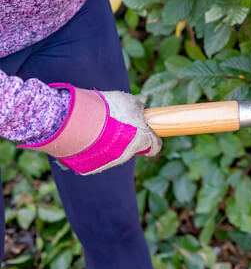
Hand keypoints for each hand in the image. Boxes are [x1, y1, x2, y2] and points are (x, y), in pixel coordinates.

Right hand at [20, 84, 160, 174]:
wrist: (78, 121)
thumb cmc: (107, 108)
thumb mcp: (128, 102)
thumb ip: (137, 109)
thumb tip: (142, 111)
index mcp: (141, 138)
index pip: (155, 146)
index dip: (153, 142)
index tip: (151, 139)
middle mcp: (127, 153)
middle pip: (132, 149)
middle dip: (127, 139)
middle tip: (117, 127)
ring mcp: (109, 162)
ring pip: (114, 153)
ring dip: (109, 144)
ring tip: (97, 129)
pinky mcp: (91, 167)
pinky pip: (96, 158)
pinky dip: (94, 150)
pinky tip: (86, 138)